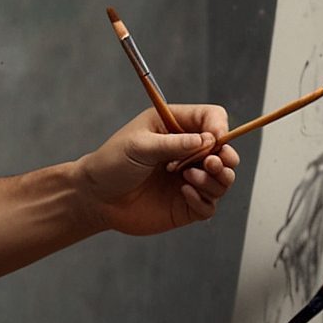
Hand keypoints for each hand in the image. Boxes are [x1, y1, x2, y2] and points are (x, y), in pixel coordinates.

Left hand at [76, 104, 239, 235]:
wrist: (96, 198)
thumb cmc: (111, 163)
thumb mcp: (139, 146)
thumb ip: (173, 143)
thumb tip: (207, 141)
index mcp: (175, 126)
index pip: (212, 118)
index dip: (219, 127)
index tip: (214, 140)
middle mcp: (188, 151)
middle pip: (226, 150)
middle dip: (226, 157)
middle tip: (211, 163)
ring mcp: (189, 178)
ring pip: (223, 178)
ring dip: (215, 179)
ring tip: (189, 178)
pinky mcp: (186, 204)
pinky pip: (210, 205)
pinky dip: (203, 200)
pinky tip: (184, 194)